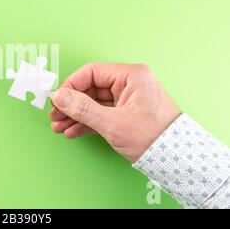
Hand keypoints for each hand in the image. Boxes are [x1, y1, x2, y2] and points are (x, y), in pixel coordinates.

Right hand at [50, 63, 180, 162]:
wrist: (176, 160)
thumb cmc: (153, 137)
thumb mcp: (112, 123)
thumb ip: (82, 108)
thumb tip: (59, 97)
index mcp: (130, 76)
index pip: (91, 72)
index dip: (70, 86)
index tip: (57, 99)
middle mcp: (129, 84)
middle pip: (90, 88)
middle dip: (71, 104)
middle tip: (56, 115)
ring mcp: (127, 99)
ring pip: (93, 102)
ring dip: (76, 115)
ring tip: (60, 126)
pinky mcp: (126, 113)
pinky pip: (101, 113)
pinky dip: (87, 122)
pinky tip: (73, 130)